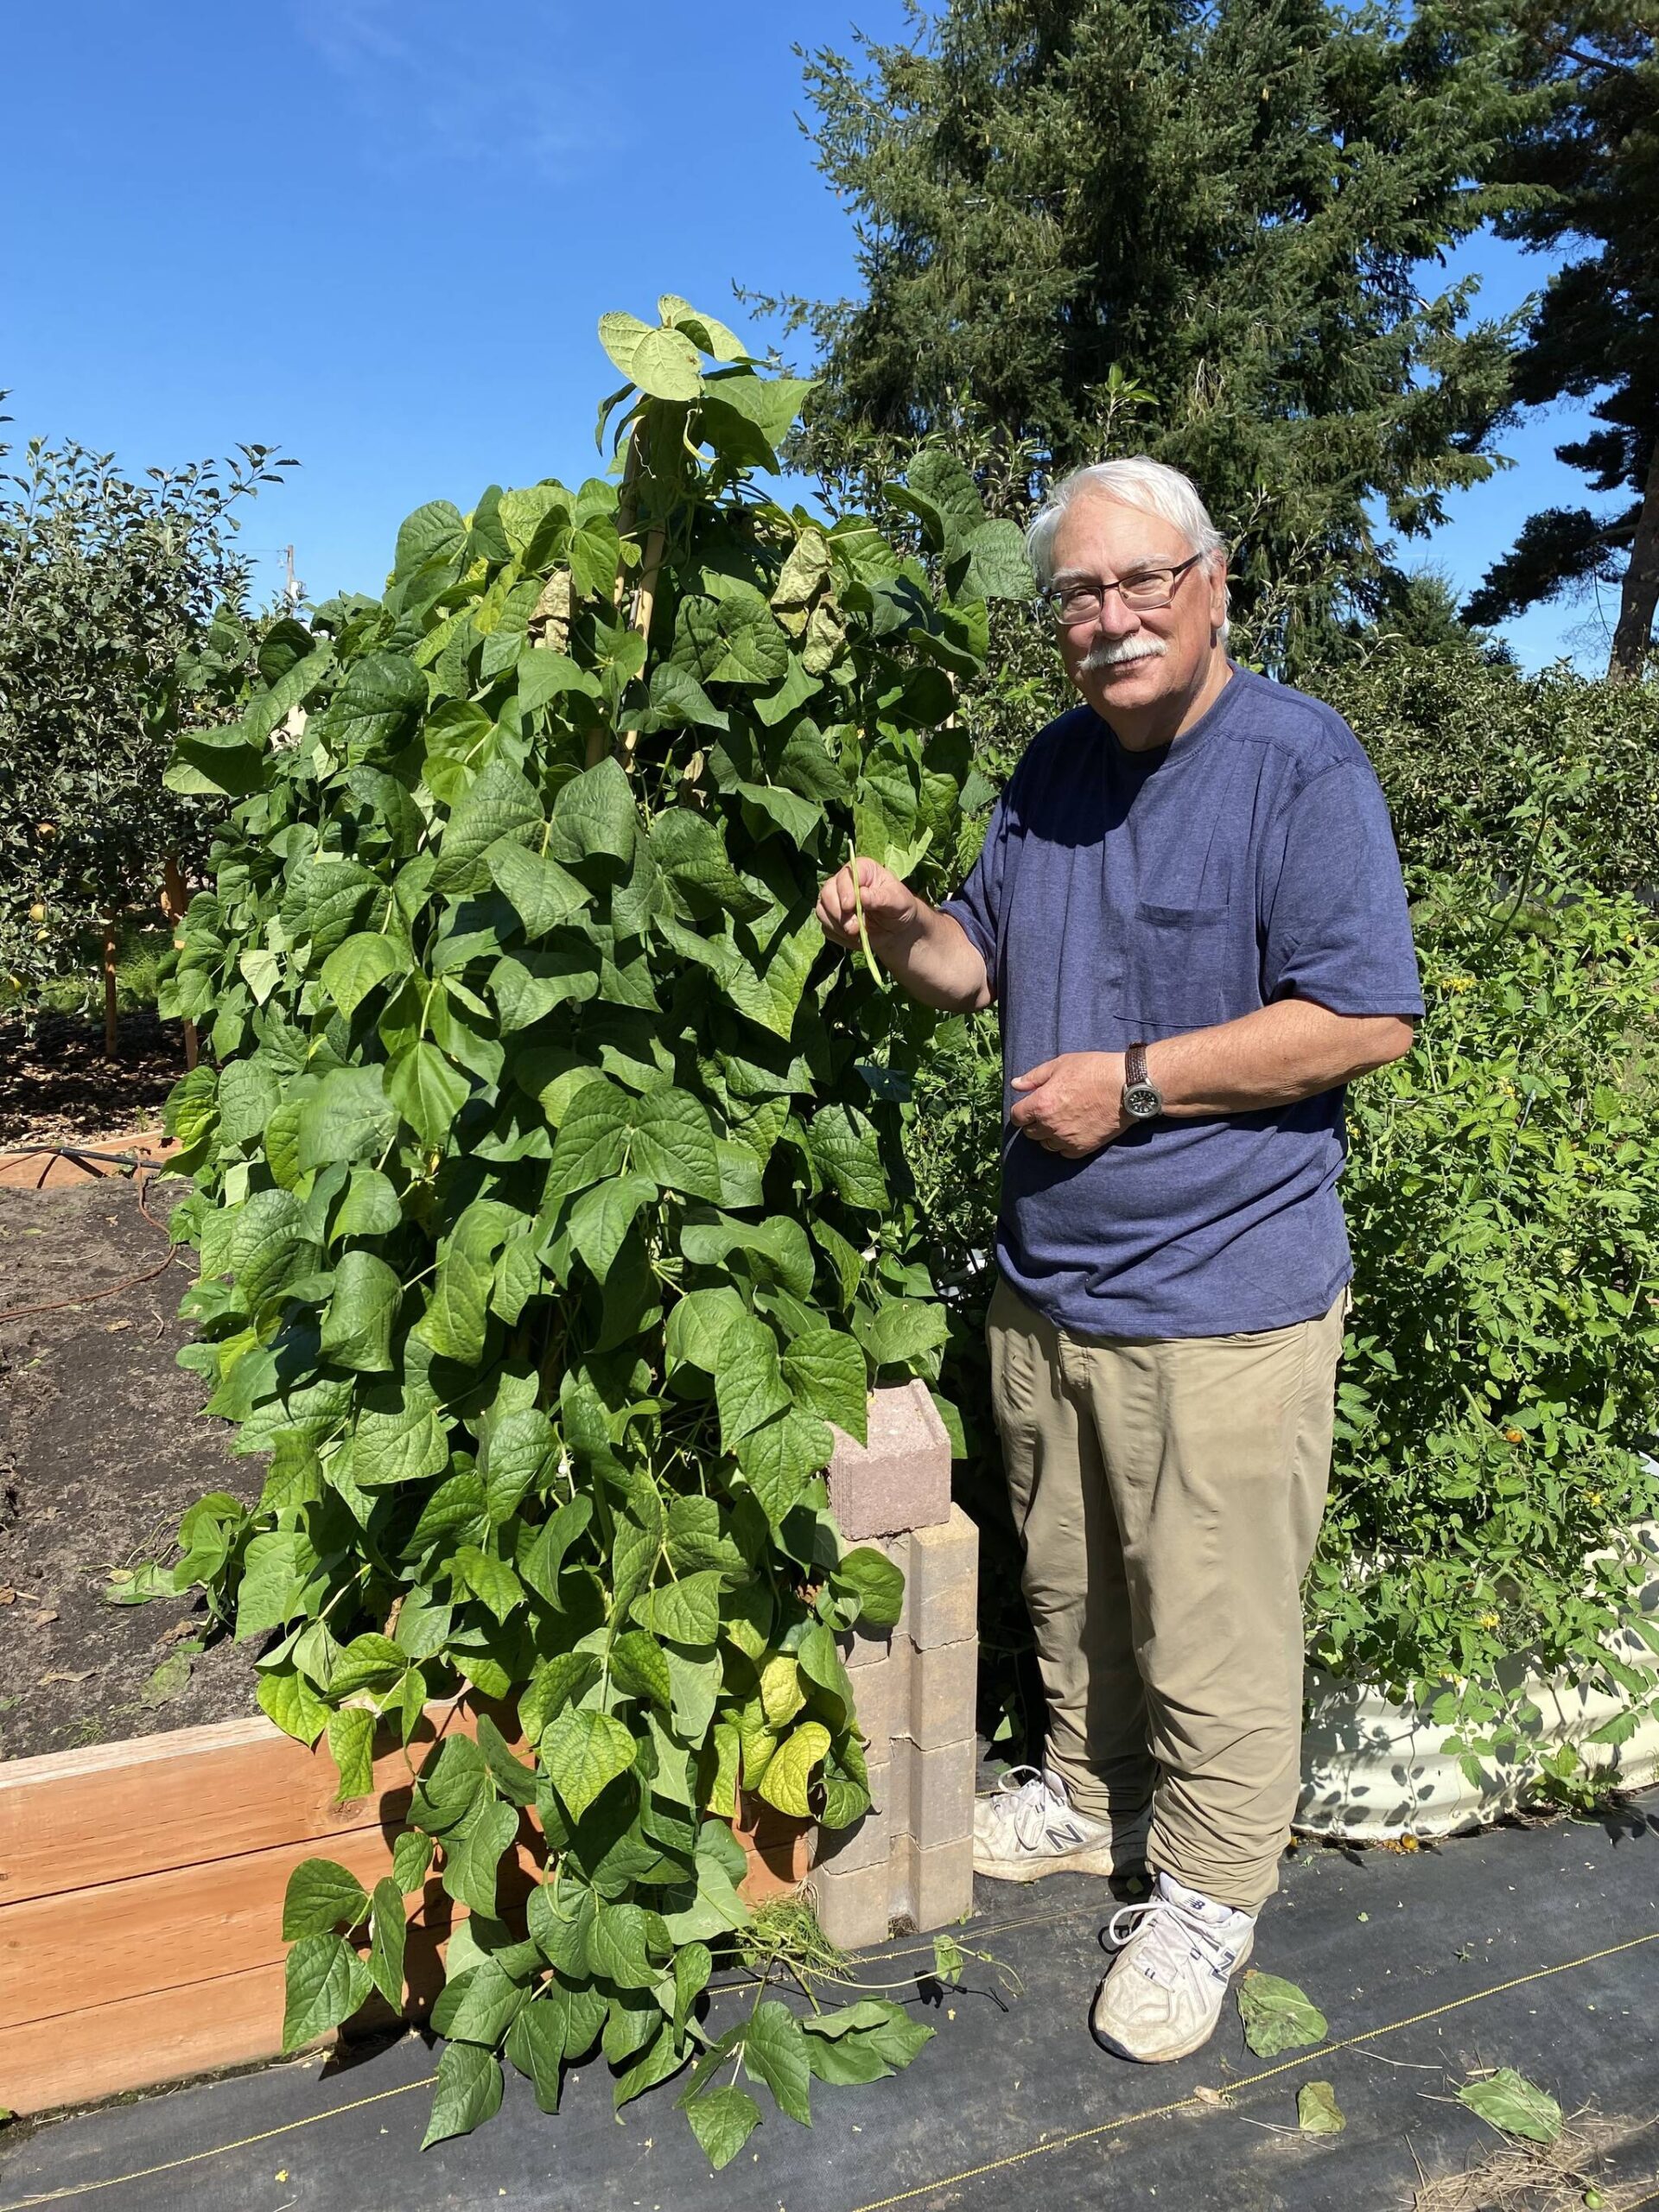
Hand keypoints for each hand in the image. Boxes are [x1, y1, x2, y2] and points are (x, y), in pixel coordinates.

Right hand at [816, 855, 917, 950]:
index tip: (850, 906)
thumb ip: (881, 898)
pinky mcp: (831, 917)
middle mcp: (844, 881)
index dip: (845, 890)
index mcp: (863, 869)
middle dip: (839, 913)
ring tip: (858, 935)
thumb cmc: (900, 908)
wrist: (897, 930)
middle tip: (854, 928)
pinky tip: (856, 939)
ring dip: (838, 927)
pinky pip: (826, 927)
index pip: (847, 874)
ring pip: (822, 910)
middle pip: (828, 892)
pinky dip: (839, 937)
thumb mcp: (898, 902)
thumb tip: (863, 895)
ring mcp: (835, 899)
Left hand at [1009, 1051, 1126, 1157]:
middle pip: (1030, 1133)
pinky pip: (1064, 1153)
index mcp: (1041, 1103)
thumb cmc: (1094, 1070)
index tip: (1029, 1107)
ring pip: (1046, 1144)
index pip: (1017, 1116)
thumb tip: (1015, 1085)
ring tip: (1062, 1122)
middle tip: (1048, 1112)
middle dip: (1034, 1123)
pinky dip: (1065, 1145)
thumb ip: (1034, 1077)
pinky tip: (1073, 1131)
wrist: (1126, 1087)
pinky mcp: (1082, 1148)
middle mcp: (1050, 1125)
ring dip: (1049, 1135)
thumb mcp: (1061, 1064)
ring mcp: (1066, 1139)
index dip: (1021, 1111)